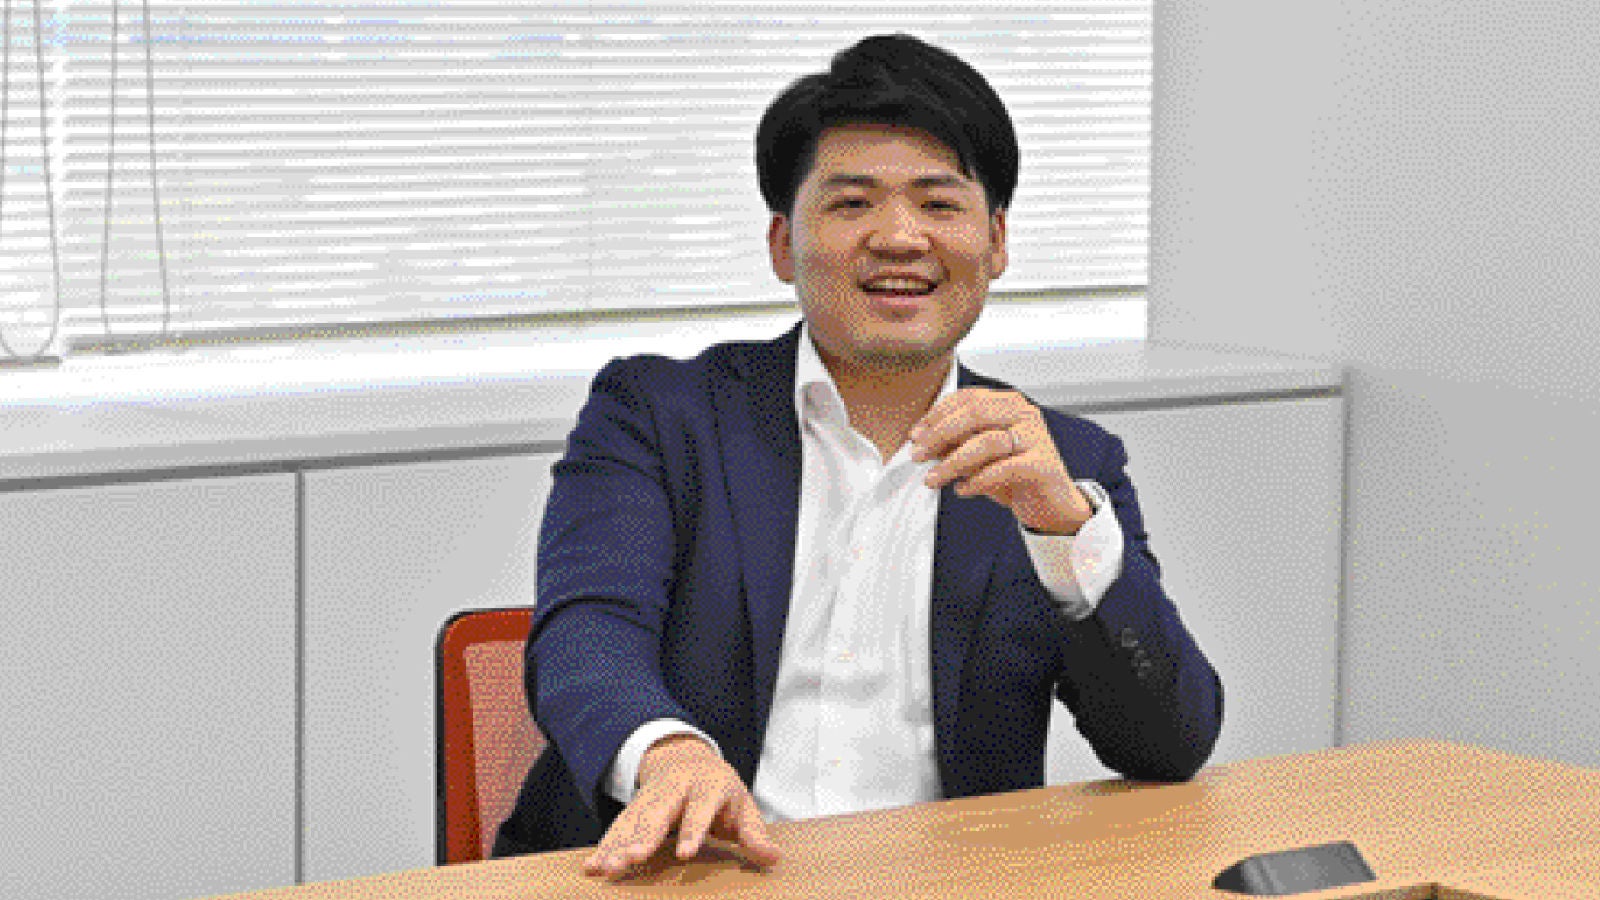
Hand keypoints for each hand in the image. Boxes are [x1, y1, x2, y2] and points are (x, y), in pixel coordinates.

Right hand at [582, 734, 780, 879]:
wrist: (686, 758)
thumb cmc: (720, 791)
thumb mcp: (743, 806)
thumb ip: (755, 834)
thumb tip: (773, 859)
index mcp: (707, 786)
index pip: (700, 809)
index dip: (693, 830)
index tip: (684, 853)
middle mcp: (675, 789)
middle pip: (658, 813)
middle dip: (644, 836)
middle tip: (633, 858)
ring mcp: (651, 797)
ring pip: (632, 821)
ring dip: (617, 845)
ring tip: (605, 868)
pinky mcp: (634, 808)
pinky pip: (617, 828)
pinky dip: (604, 846)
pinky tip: (592, 867)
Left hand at [909, 387, 1093, 534]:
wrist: (1051, 504)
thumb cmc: (1014, 476)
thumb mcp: (977, 458)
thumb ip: (954, 445)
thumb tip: (922, 442)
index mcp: (1007, 403)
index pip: (967, 398)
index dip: (937, 415)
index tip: (915, 435)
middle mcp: (1024, 414)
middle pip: (975, 414)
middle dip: (940, 435)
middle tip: (918, 455)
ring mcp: (1036, 437)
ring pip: (987, 442)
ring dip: (953, 462)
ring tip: (933, 479)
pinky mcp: (1043, 464)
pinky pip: (1004, 468)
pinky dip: (978, 480)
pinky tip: (963, 489)